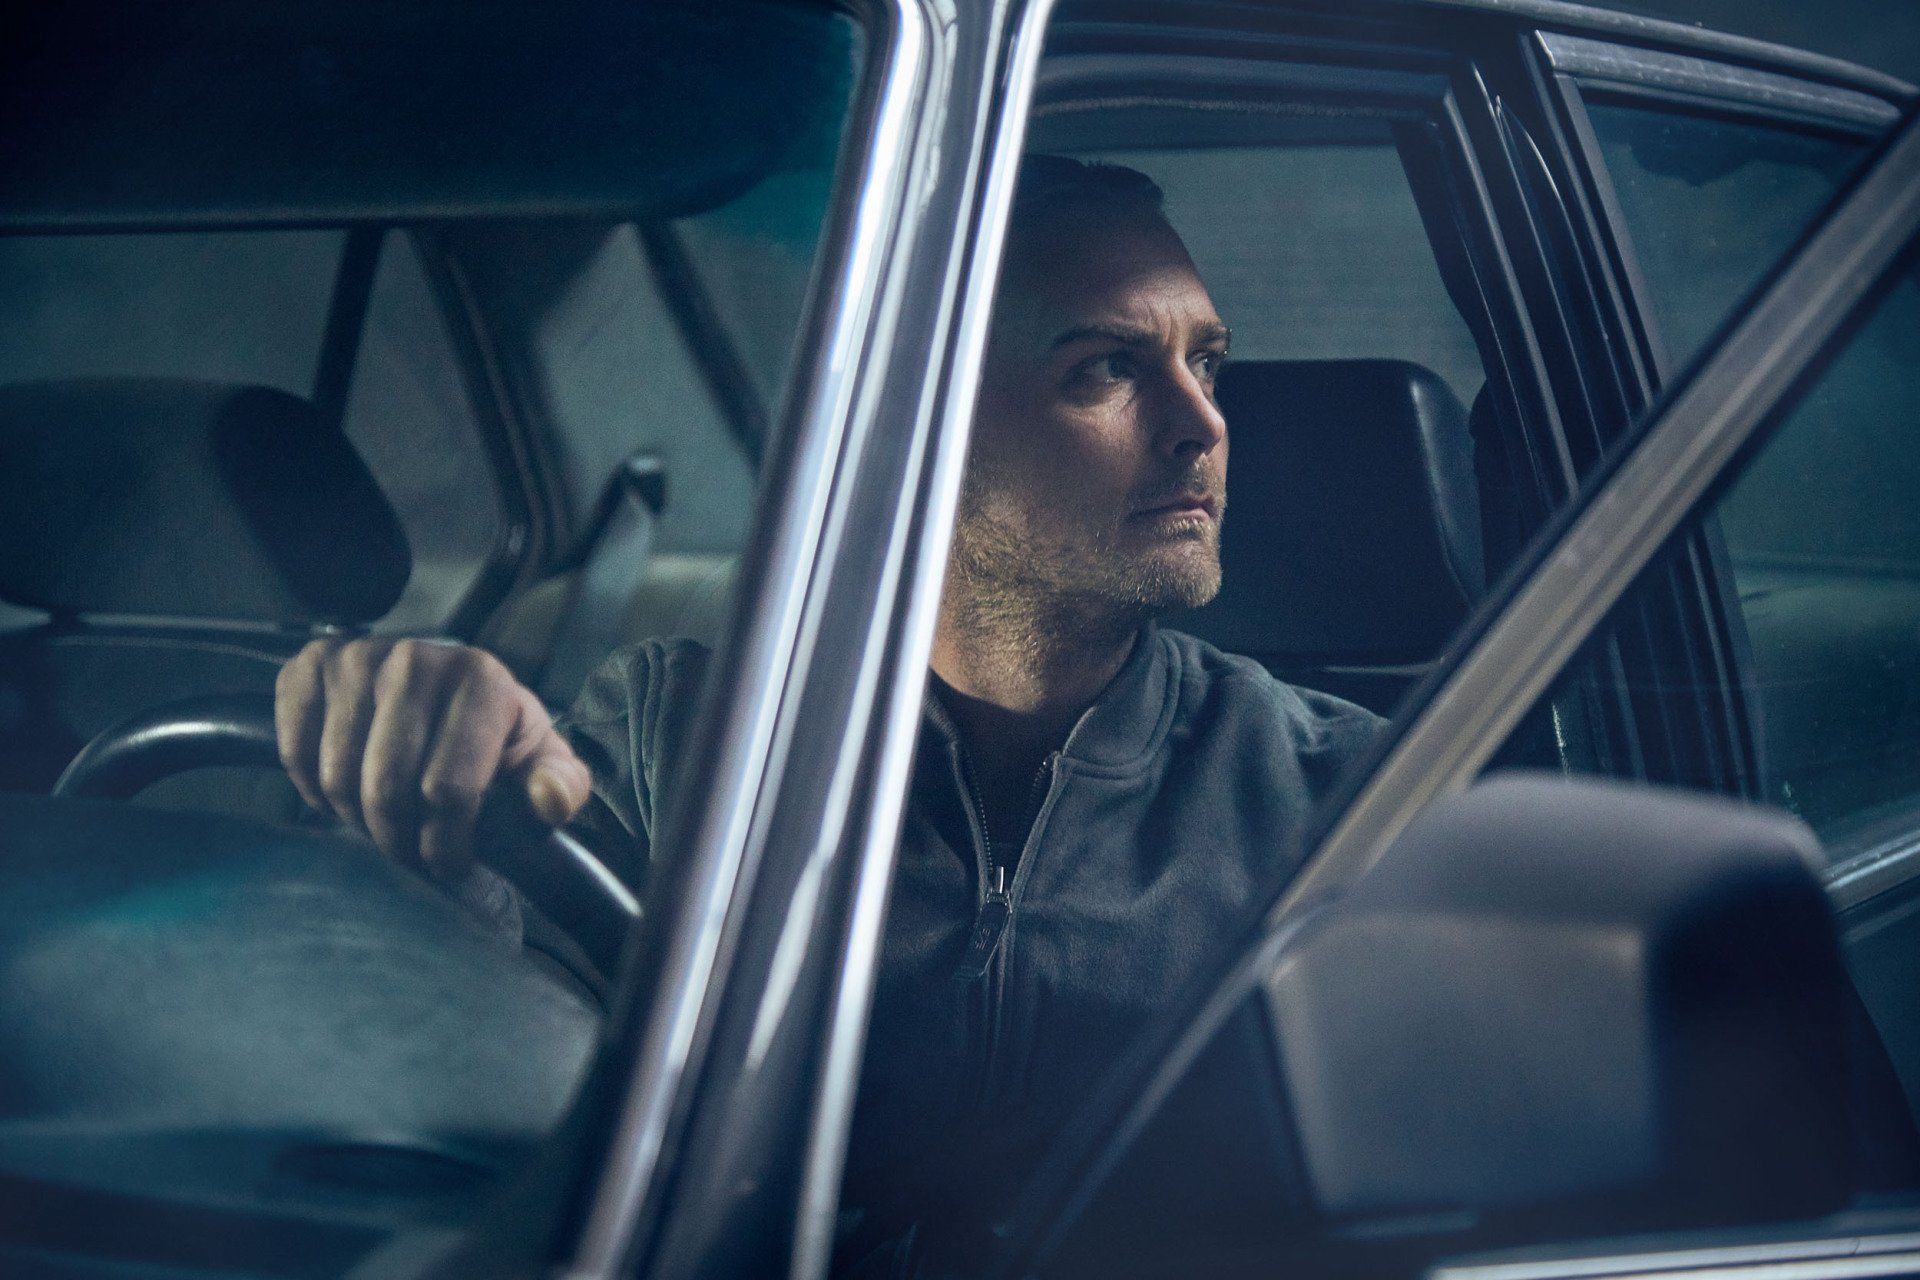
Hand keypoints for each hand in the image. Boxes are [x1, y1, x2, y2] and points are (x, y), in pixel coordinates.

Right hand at [275, 637, 591, 878]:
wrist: (447, 704)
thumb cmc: (498, 747)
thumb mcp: (543, 767)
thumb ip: (561, 787)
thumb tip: (549, 799)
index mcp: (481, 678)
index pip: (447, 789)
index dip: (446, 844)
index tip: (452, 861)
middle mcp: (415, 656)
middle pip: (386, 789)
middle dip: (398, 840)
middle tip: (413, 849)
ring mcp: (357, 657)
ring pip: (337, 778)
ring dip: (357, 818)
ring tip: (387, 818)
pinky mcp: (308, 667)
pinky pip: (294, 753)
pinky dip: (315, 788)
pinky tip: (348, 785)